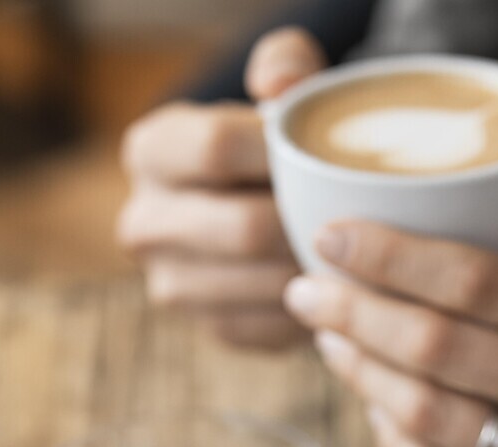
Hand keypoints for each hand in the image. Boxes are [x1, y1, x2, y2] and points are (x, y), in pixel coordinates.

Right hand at [117, 29, 322, 348]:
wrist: (264, 212)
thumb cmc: (275, 144)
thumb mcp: (278, 90)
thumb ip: (284, 66)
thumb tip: (279, 89)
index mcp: (150, 150)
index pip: (216, 148)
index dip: (280, 153)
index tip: (322, 153)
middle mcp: (144, 223)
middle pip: (243, 228)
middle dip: (306, 222)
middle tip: (354, 213)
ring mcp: (171, 285)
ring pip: (262, 284)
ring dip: (314, 269)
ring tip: (350, 249)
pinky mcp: (211, 330)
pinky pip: (272, 326)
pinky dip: (313, 308)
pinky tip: (334, 283)